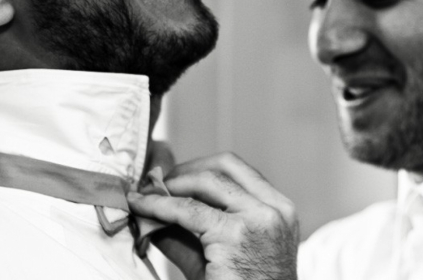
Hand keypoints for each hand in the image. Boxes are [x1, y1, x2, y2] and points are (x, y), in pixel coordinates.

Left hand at [128, 152, 298, 279]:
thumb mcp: (218, 255)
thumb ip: (191, 229)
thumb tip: (155, 205)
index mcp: (280, 210)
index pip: (240, 171)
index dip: (203, 167)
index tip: (176, 177)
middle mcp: (274, 209)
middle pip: (226, 165)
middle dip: (187, 169)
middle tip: (159, 182)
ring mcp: (259, 219)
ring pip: (207, 181)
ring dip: (172, 184)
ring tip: (148, 193)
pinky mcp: (235, 235)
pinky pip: (187, 210)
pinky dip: (160, 205)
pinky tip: (142, 206)